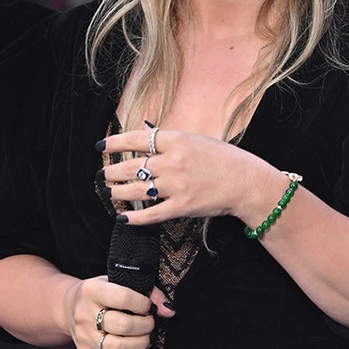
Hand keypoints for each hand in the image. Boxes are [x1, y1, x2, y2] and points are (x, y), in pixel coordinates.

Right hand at [65, 276, 175, 348]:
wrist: (69, 306)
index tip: (149, 306)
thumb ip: (147, 291)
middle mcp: (85, 314)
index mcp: (92, 291)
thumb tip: (167, 310)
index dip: (143, 304)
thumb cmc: (99, 294)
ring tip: (146, 337)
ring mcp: (84, 336)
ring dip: (140, 344)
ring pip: (117, 347)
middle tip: (150, 322)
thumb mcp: (117, 282)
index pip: (124, 298)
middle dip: (145, 326)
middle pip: (122, 325)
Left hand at [97, 127, 280, 225]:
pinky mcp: (181, 207)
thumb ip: (168, 137)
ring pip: (137, 190)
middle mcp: (173, 162)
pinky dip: (134, 218)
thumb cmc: (223, 158)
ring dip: (118, 192)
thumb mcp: (196, 139)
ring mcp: (176, 186)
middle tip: (101, 174)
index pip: (136, 140)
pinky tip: (123, 218)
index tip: (101, 146)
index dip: (114, 143)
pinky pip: (151, 214)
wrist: (246, 182)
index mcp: (177, 141)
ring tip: (109, 191)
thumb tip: (144, 130)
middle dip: (111, 171)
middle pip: (131, 167)